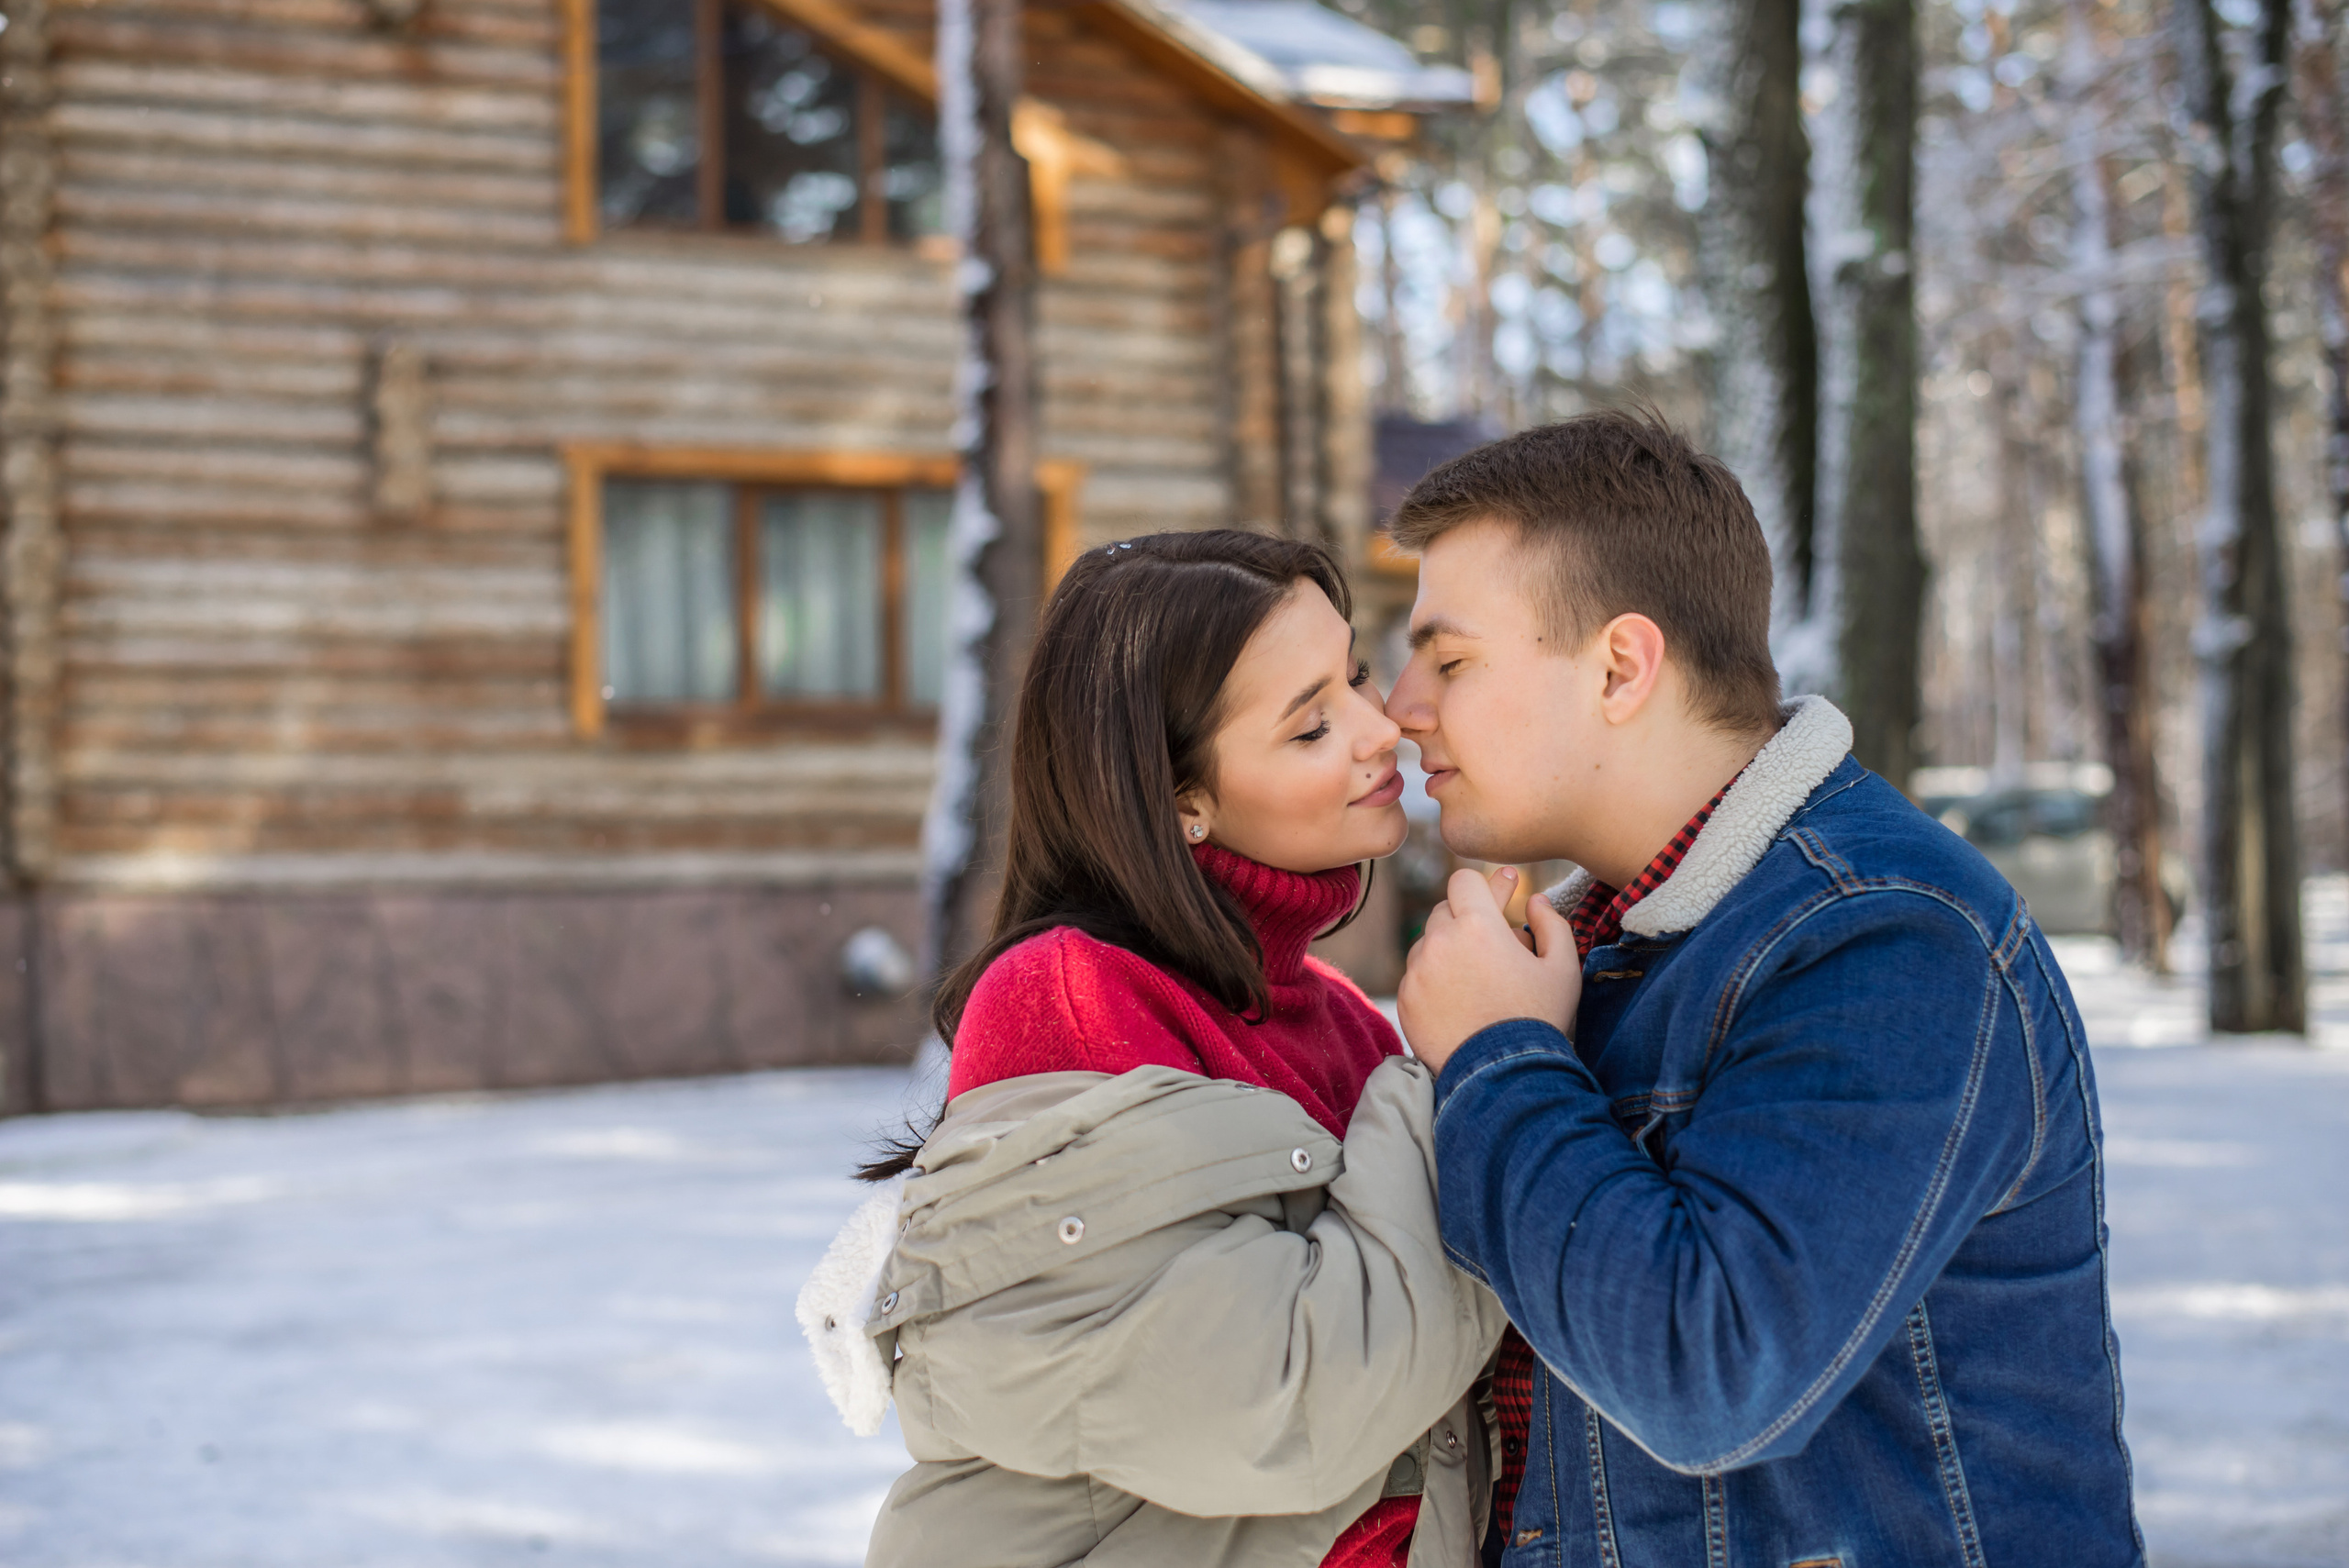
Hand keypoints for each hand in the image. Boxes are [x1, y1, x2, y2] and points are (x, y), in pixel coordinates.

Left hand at [1398, 866, 1581, 1075]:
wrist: (1503, 1076)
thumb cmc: (1538, 1019)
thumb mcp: (1563, 968)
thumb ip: (1552, 924)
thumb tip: (1536, 900)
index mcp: (1477, 924)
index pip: (1464, 880)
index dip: (1483, 888)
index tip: (1498, 896)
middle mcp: (1439, 941)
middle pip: (1445, 910)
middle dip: (1467, 920)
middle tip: (1491, 942)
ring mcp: (1416, 971)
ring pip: (1428, 944)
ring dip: (1449, 951)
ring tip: (1477, 980)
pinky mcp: (1405, 1000)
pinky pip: (1416, 976)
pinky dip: (1434, 981)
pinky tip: (1458, 1002)